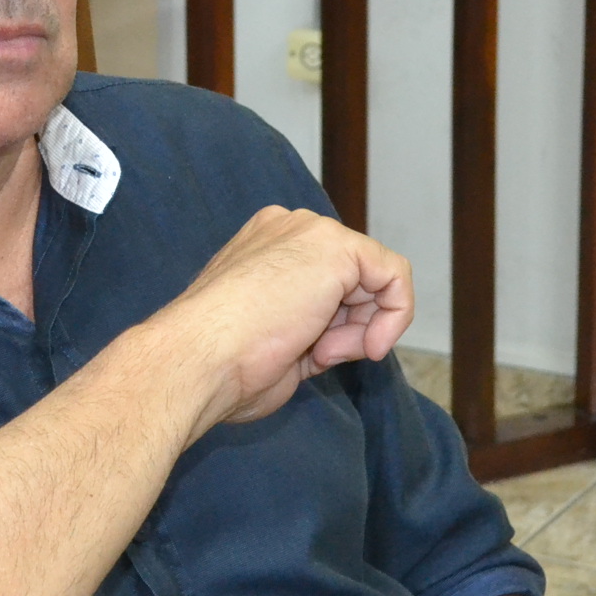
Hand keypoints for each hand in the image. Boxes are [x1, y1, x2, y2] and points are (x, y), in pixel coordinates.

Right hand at [150, 206, 413, 439]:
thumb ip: (312, 326)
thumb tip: (348, 336)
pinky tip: (368, 344)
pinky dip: (394, 316)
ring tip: (320, 352)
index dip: (332, 327)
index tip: (312, 358)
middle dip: (348, 327)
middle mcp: (286, 231)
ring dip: (359, 330)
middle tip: (318, 357)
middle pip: (353, 280)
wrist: (199, 358)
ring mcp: (310, 232)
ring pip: (373, 282)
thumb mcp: (275, 340)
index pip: (325, 282)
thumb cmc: (222, 363)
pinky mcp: (337, 247)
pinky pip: (395, 276)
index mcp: (263, 248)